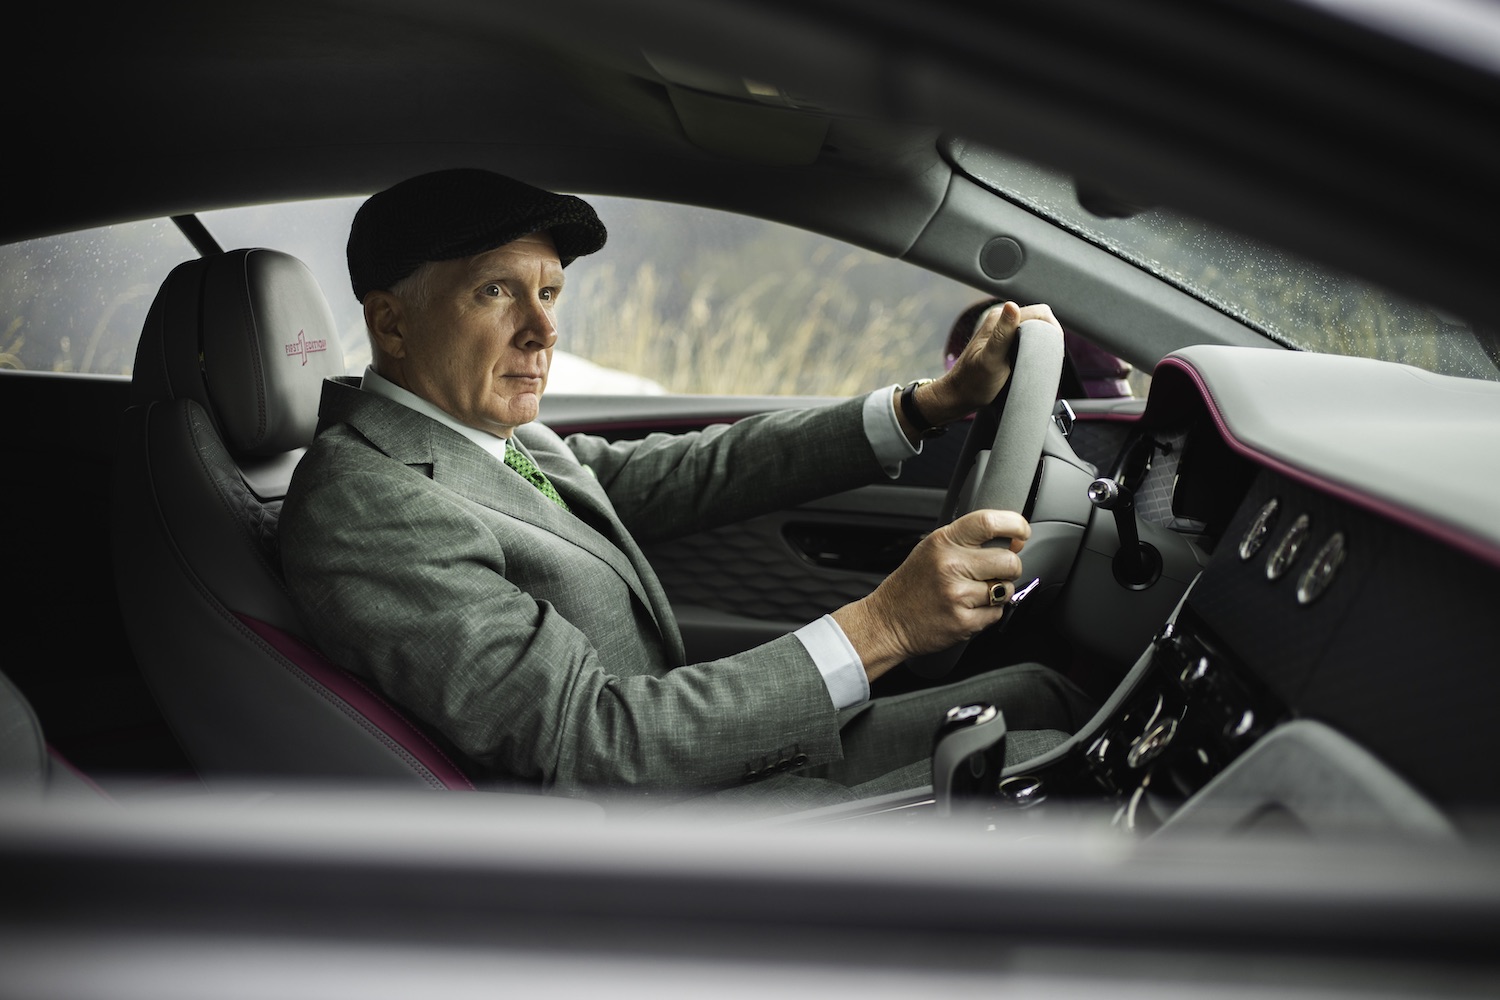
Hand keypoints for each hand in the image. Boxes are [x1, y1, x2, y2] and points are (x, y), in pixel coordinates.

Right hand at [831, 509, 1029, 681]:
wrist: (888, 621)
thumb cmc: (913, 584)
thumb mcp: (932, 549)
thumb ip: (967, 542)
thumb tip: (1013, 540)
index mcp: (943, 541)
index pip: (989, 522)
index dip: (1016, 524)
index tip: (1022, 532)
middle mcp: (950, 565)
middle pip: (1009, 560)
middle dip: (1011, 568)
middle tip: (997, 573)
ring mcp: (957, 595)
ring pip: (1006, 590)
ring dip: (999, 593)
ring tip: (975, 594)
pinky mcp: (963, 621)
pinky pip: (997, 614)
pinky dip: (989, 613)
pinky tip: (968, 609)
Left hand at [915, 301, 1060, 426]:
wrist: (957, 397)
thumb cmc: (972, 382)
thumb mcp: (991, 359)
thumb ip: (1002, 333)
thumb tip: (1012, 306)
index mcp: (998, 318)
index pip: (1039, 312)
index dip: (1051, 329)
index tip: (1052, 350)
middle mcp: (1001, 321)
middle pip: (1038, 320)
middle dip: (1048, 336)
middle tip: (1047, 359)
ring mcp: (1002, 332)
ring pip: (1034, 330)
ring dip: (1042, 343)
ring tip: (1040, 362)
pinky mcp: (1004, 344)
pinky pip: (1027, 340)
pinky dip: (1034, 350)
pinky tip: (1031, 363)